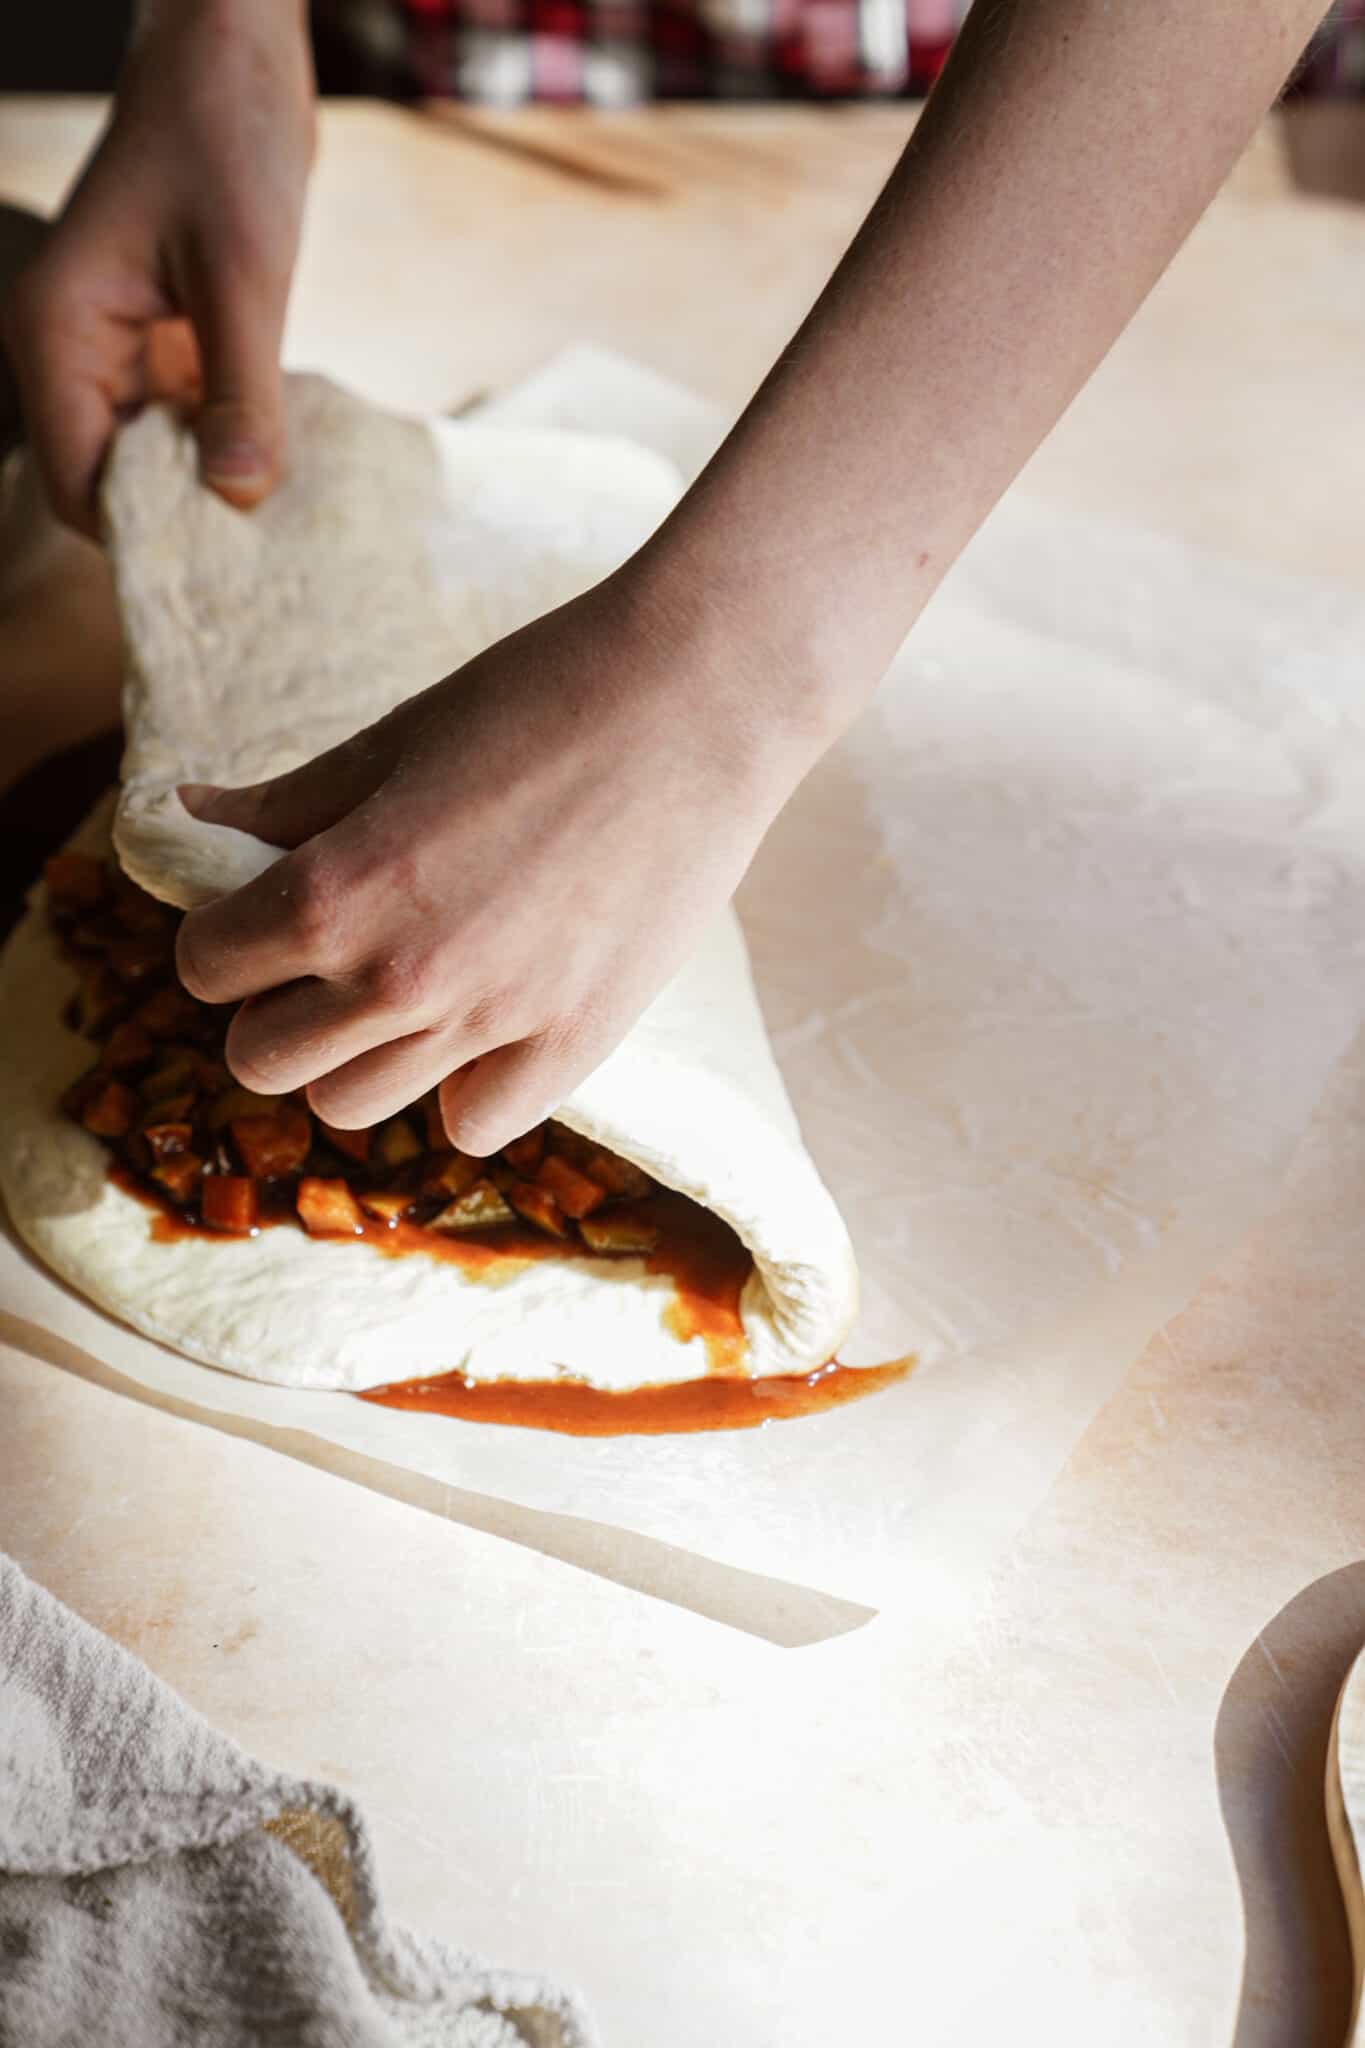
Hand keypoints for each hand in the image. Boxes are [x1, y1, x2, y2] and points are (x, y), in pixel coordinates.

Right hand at [1, 0, 312, 534]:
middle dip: (182, 522)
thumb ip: (241, 389)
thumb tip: (238, 496)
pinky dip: (226, 449)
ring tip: (283, 521)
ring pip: (151, 464)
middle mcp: (71, 353)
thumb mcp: (244, 273)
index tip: (229, 566)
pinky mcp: (161, 347)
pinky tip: (283, 467)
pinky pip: (185, 427)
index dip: (147, 535)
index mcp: (57, 335)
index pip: (80, 484)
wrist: (231, 55)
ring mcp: (114, 353)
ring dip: (210, 490)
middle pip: (111, 486)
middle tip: (268, 556)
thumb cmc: (225, 138)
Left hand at [174, 571, 827, 1154]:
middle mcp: (400, 976)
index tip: (259, 913)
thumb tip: (183, 812)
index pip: (206, 967)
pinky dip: (460, 1088)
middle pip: (263, 1060)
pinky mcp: (576, 1044)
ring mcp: (491, 1022)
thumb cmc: (540, 695)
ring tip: (407, 990)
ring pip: (351, 1104)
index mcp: (336, 889)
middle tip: (327, 958)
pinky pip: (473, 1123)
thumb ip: (286, 801)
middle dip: (274, 1007)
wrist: (699, 700)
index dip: (222, 936)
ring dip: (355, 1055)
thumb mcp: (394, 738)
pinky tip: (483, 1025)